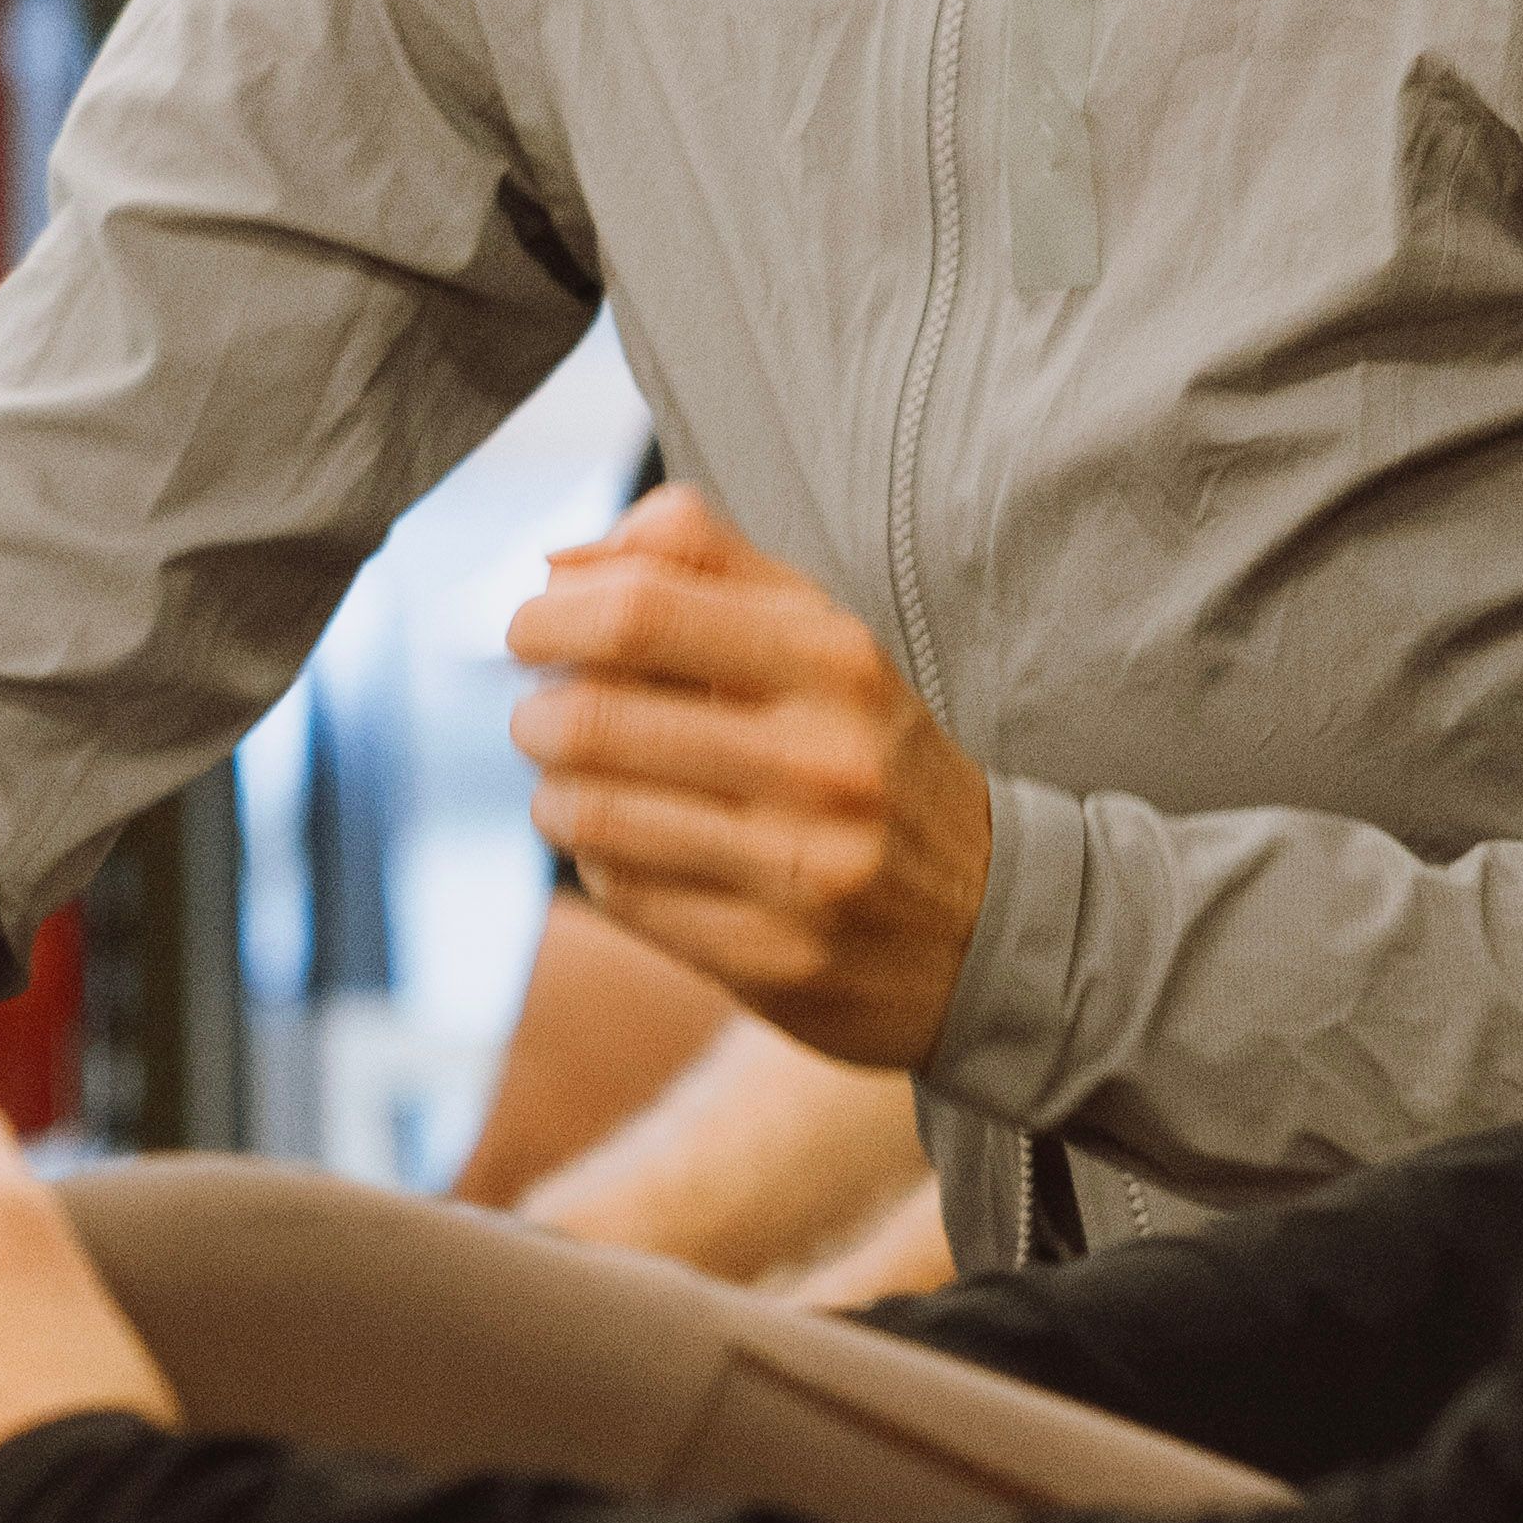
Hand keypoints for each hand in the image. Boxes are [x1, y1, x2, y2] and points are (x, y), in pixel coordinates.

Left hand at [502, 487, 995, 1069]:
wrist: (992, 921)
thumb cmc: (871, 756)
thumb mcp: (821, 637)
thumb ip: (701, 564)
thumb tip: (559, 564)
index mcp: (834, 661)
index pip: (643, 610)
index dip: (552, 616)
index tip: (530, 630)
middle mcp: (825, 761)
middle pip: (596, 716)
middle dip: (537, 712)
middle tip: (541, 715)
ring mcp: (802, 868)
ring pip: (591, 813)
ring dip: (554, 792)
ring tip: (572, 783)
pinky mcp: (772, 958)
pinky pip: (622, 892)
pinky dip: (599, 861)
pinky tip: (627, 847)